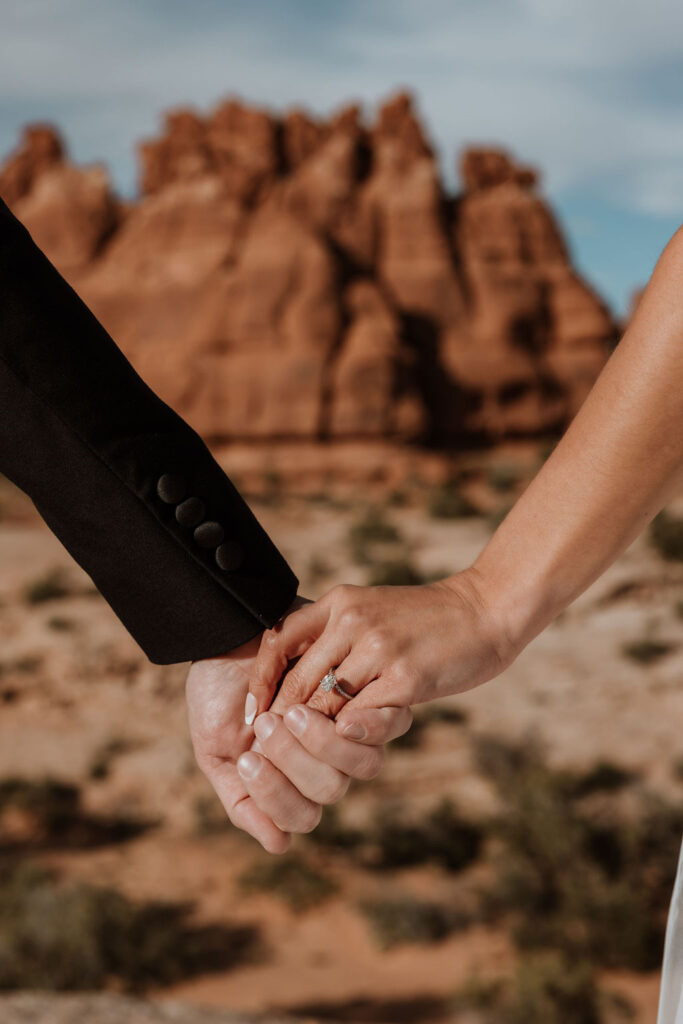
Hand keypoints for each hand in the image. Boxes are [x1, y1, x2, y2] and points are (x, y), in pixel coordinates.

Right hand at [187, 634, 412, 853]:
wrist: (231, 632)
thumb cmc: (219, 691)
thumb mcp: (216, 751)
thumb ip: (242, 801)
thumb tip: (280, 846)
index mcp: (290, 780)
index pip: (302, 816)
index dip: (278, 795)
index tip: (247, 758)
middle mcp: (326, 761)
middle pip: (332, 788)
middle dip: (295, 760)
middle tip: (267, 724)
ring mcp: (351, 728)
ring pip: (364, 764)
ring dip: (326, 743)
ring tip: (293, 711)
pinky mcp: (371, 693)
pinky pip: (391, 724)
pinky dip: (372, 726)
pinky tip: (345, 714)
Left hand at [246, 569, 515, 733]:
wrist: (483, 611)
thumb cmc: (425, 620)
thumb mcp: (371, 610)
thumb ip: (335, 636)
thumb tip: (296, 680)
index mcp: (339, 602)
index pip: (278, 641)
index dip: (259, 681)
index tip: (253, 713)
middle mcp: (353, 621)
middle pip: (297, 680)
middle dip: (280, 720)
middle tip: (266, 749)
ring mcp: (379, 649)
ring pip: (326, 704)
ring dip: (311, 734)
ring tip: (299, 755)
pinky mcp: (405, 677)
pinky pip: (361, 718)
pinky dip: (349, 736)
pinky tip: (344, 746)